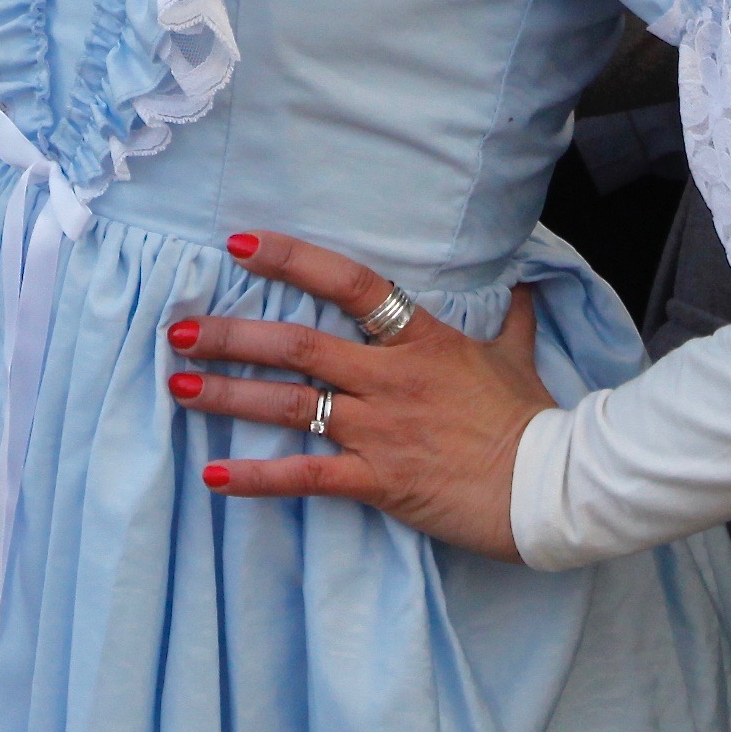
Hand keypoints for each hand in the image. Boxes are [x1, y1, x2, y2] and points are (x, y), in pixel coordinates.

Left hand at [170, 228, 559, 561]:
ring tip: (177, 385)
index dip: (289, 258)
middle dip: (231, 335)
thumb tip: (522, 281)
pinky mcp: (379, 479)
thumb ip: (509, 316)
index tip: (238, 245)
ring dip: (227, 394)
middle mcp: (390, 376)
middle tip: (179, 328)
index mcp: (419, 338)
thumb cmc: (533, 420)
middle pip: (297, 344)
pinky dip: (258, 478)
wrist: (552, 486)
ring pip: (289, 404)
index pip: (346, 281)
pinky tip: (215, 477)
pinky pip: (307, 476)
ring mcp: (381, 427)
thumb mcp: (516, 355)